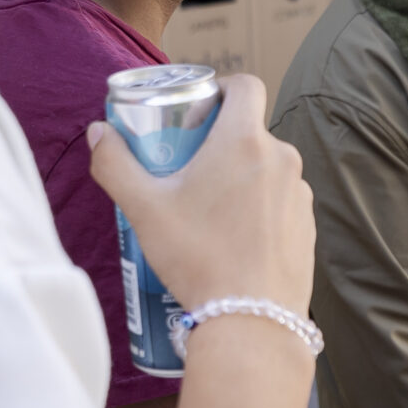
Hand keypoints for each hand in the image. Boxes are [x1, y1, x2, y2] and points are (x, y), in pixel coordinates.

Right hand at [85, 73, 314, 315]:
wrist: (251, 321)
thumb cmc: (197, 258)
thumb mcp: (143, 209)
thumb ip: (115, 164)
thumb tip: (98, 133)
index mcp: (245, 141)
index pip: (245, 86)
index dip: (221, 89)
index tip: (197, 109)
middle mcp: (282, 159)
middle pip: (251, 131)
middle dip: (219, 141)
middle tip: (187, 168)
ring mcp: (300, 194)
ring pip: (266, 169)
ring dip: (241, 177)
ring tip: (207, 210)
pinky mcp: (308, 226)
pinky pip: (280, 202)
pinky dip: (259, 208)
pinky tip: (233, 238)